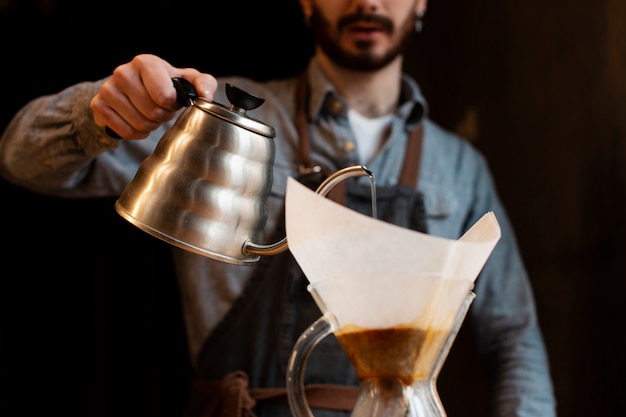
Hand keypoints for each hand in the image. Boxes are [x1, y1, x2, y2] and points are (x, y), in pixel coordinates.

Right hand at [91, 54, 217, 139]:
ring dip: (150, 125)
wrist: (134, 87)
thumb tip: (206, 96)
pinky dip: (136, 133)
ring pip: (139, 124)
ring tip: (149, 114)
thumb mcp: (188, 80)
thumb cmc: (166, 84)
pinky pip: (125, 132)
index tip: (172, 101)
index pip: (165, 96)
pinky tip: (137, 121)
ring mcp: (108, 89)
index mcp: (146, 62)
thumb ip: (204, 84)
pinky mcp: (98, 106)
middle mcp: (123, 72)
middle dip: (162, 116)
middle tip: (161, 109)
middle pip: (152, 112)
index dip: (172, 105)